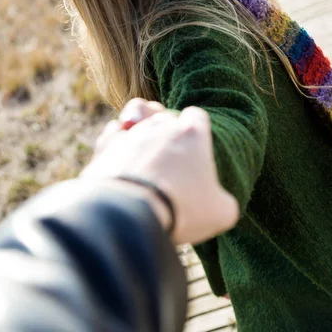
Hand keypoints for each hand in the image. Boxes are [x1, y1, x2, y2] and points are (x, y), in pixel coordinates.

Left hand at [81, 98, 238, 244]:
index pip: (197, 117)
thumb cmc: (180, 209)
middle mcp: (162, 126)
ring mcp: (132, 133)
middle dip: (168, 134)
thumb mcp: (220, 213)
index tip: (196, 149)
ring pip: (139, 119)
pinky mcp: (107, 145)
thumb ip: (224, 201)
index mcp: (192, 134)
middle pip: (167, 117)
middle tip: (170, 162)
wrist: (129, 214)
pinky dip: (118, 141)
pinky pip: (114, 131)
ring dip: (143, 134)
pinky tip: (121, 156)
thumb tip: (221, 204)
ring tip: (145, 155)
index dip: (197, 130)